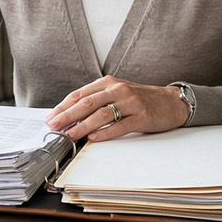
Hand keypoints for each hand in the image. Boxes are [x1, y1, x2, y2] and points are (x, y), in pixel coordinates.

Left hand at [46, 76, 185, 141]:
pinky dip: (104, 132)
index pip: (80, 94)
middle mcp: (118, 89)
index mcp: (108, 83)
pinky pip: (120, 125)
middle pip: (87, 103)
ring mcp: (131, 102)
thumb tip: (70, 117)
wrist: (170, 102)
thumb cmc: (140, 100)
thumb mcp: (117, 94)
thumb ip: (97, 102)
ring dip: (82, 126)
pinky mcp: (142, 116)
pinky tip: (93, 138)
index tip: (50, 118)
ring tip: (69, 135)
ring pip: (101, 114)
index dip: (63, 107)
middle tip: (53, 127)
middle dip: (67, 116)